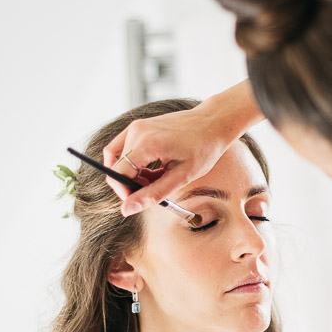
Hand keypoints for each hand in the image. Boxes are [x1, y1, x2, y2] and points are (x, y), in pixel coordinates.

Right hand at [102, 82, 261, 215]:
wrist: (214, 122)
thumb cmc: (203, 148)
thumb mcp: (182, 177)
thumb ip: (153, 194)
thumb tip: (128, 209)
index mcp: (147, 143)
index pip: (118, 173)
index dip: (124, 192)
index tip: (139, 202)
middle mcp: (137, 131)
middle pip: (117, 167)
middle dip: (130, 185)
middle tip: (153, 191)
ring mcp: (137, 126)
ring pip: (119, 159)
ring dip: (132, 175)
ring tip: (156, 181)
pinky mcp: (140, 126)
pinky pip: (124, 149)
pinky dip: (133, 163)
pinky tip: (152, 171)